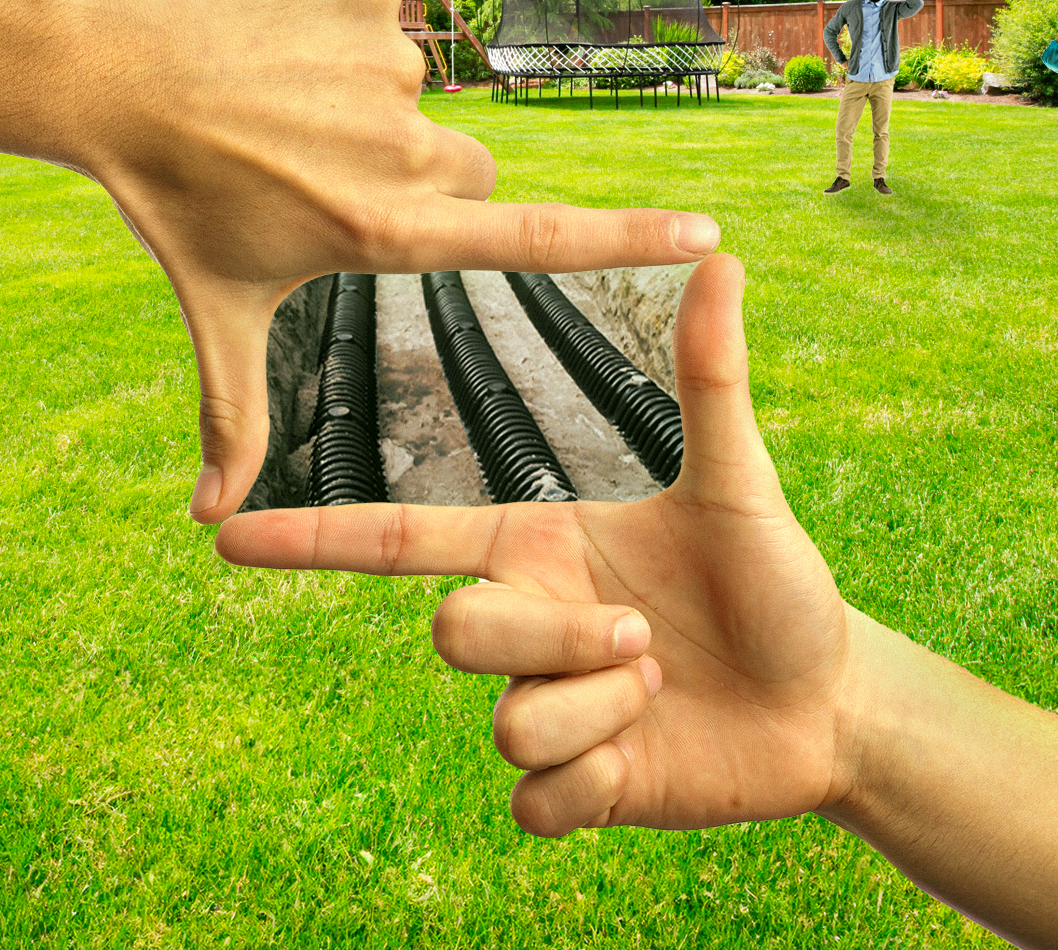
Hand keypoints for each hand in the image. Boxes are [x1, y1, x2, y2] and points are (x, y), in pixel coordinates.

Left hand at [59, 0, 719, 520]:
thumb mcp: (217, 312)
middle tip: (326, 174)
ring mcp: (384, 60)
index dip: (628, 238)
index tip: (707, 231)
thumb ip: (236, 415)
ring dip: (366, 103)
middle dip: (418, 177)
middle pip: (464, 168)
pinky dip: (339, 33)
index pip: (533, 239)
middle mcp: (399, 146)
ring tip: (281, 109)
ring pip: (414, 92)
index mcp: (381, 228)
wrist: (106, 65)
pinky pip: (383, 16)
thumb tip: (214, 523)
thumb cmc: (169, 198)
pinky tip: (277, 50)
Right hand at [216, 255, 856, 834]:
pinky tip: (642, 761)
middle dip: (553, 636)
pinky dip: (591, 784)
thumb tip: (725, 257)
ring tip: (661, 686)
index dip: (313, 539)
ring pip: (504, 723)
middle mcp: (525, 623)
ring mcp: (544, 709)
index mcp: (535, 545)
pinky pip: (532, 800)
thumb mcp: (741, 485)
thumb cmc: (782, 586)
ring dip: (596, 708)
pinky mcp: (573, 789)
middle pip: (453, 632)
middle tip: (646, 634)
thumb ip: (712, 380)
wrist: (832, 704)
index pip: (400, 540)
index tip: (225, 533)